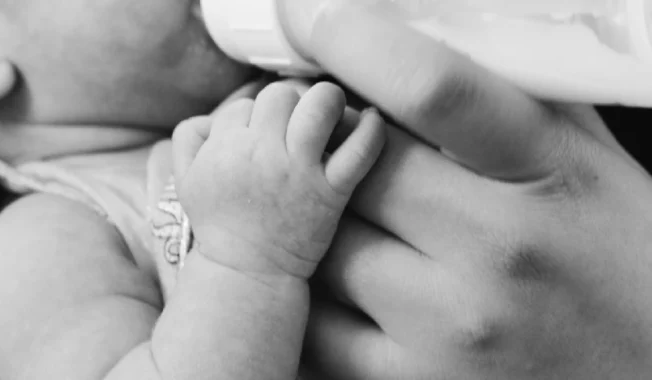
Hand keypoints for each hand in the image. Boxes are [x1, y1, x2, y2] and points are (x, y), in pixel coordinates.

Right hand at [170, 82, 384, 279]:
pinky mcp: (331, 191)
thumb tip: (215, 114)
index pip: (245, 106)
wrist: (247, 271)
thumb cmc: (218, 223)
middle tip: (292, 126)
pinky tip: (372, 119)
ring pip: (321, 104)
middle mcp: (261, 153)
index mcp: (224, 148)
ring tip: (329, 114)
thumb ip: (189, 138)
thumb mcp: (185, 180)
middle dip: (287, 105)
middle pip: (280, 96)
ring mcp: (300, 171)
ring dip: (328, 102)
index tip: (259, 139)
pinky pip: (360, 149)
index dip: (252, 119)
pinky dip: (371, 130)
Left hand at [299, 3, 651, 378]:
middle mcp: (496, 252)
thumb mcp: (586, 159)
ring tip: (344, 213)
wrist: (650, 369)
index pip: (433, 89)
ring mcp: (449, 327)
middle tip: (327, 137)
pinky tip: (338, 275)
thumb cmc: (618, 255)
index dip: (354, 42)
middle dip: (328, 145)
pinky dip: (313, 294)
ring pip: (324, 249)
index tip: (314, 21)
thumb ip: (506, 102)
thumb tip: (416, 42)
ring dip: (318, 220)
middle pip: (355, 171)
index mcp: (547, 174)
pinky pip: (319, 328)